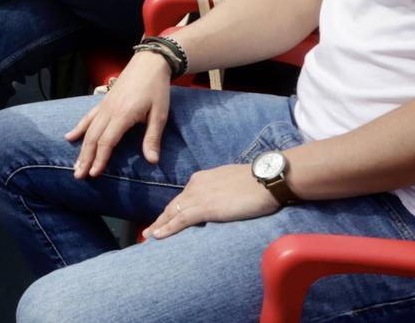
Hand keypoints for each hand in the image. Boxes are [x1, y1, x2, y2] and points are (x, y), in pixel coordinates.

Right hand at [66, 51, 172, 177]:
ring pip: (87, 129)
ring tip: (75, 165)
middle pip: (93, 138)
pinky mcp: (103, 102)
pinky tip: (69, 137)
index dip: (100, 158)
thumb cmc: (157, 89)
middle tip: (78, 176)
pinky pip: (87, 117)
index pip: (107, 141)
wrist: (149, 63)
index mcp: (123, 115)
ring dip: (80, 148)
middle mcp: (109, 111)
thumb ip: (152, 138)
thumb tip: (152, 161)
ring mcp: (104, 105)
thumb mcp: (160, 114)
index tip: (94, 174)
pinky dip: (78, 128)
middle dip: (85, 158)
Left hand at [143, 164, 279, 239]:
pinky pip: (180, 220)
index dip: (173, 210)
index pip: (182, 198)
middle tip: (148, 231)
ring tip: (148, 237)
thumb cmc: (256, 182)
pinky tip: (158, 236)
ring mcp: (199, 196)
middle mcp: (195, 185)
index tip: (165, 219)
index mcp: (202, 179)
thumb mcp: (231, 183)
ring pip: (172, 214)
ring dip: (159, 226)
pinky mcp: (205, 208)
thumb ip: (221, 191)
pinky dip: (167, 229)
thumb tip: (220, 202)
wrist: (266, 179)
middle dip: (160, 219)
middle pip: (173, 206)